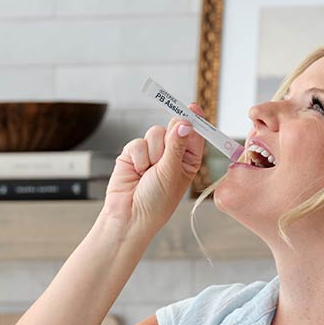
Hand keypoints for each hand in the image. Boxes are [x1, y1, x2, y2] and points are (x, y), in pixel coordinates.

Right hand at [102, 111, 206, 236]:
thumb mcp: (172, 172)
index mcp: (188, 161)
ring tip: (148, 172)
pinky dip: (138, 157)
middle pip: (174, 127)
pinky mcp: (133, 154)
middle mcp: (171, 155)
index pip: (194, 134)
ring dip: (153, 152)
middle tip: (167, 151)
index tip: (193, 107)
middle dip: (170, 137)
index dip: (194, 120)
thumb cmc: (157, 202)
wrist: (129, 216)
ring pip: (155, 133)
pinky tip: (137, 172)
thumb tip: (185, 122)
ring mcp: (152, 153)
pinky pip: (138, 142)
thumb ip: (177, 145)